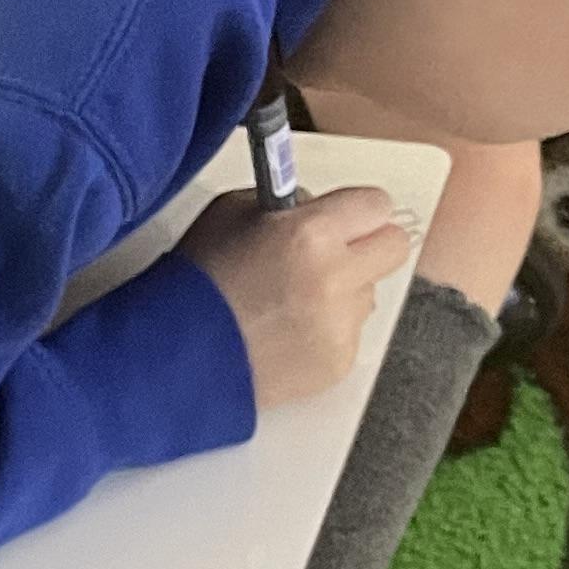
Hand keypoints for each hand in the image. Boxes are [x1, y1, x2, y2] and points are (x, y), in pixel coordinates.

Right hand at [181, 184, 411, 407]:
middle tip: (332, 256)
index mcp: (311, 233)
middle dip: (367, 246)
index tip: (340, 220)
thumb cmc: (195, 284)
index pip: (378, 204)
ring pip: (369, 294)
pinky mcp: (337, 363)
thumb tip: (312, 207)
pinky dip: (324, 331)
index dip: (356, 212)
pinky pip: (349, 334)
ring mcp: (340, 326)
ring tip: (291, 304)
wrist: (174, 357)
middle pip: (394, 247)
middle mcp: (336, 279)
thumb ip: (283, 204)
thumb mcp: (229, 216)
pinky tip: (285, 333)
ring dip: (342, 293)